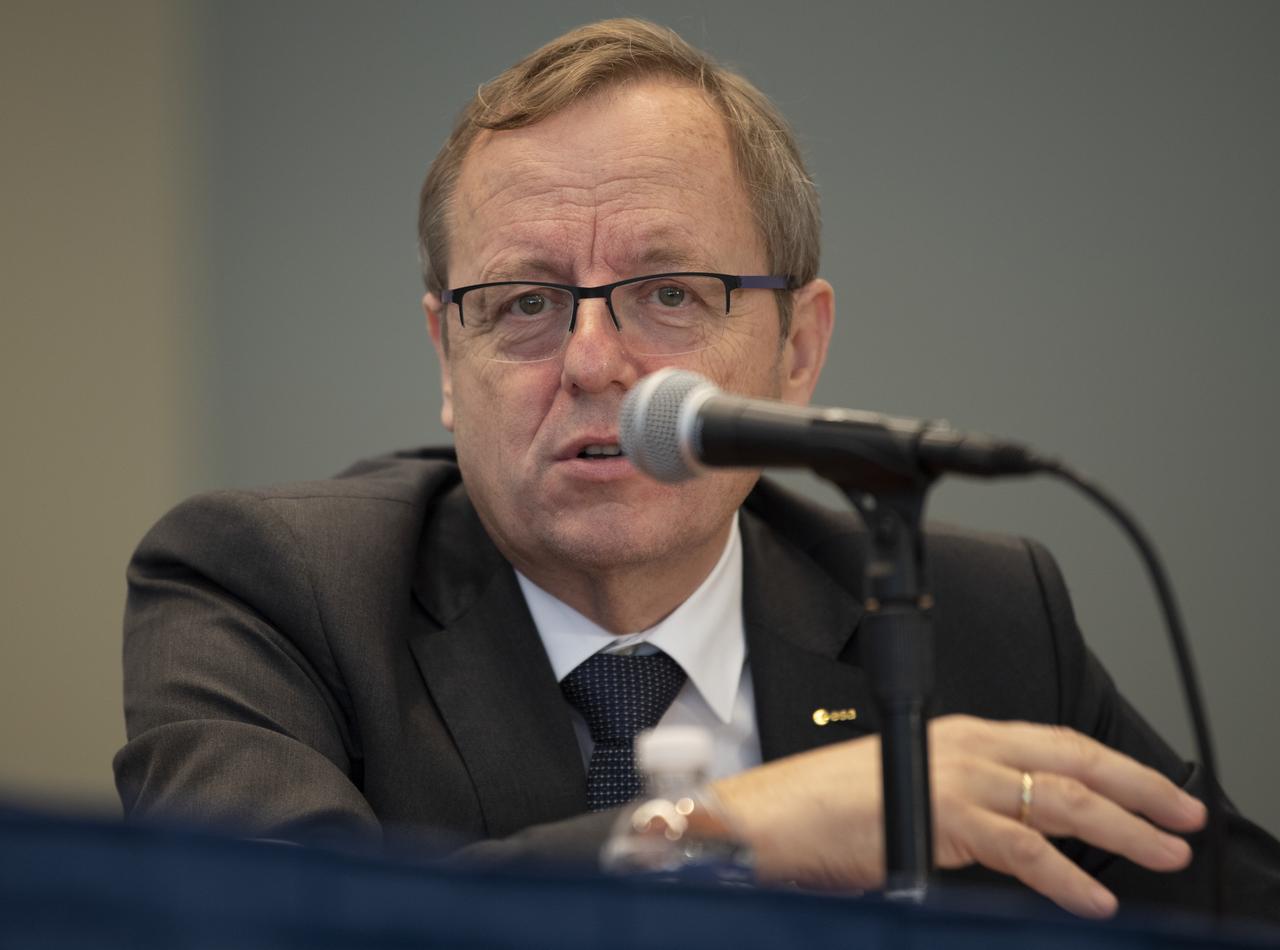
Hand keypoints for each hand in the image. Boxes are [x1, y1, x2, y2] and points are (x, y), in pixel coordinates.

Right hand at [711, 715, 1206, 917]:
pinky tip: (1091, 898)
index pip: (1053, 742)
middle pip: (1071, 761)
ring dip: (1122, 828)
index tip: (1154, 789)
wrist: (773, 816)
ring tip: (1161, 853)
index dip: (1113, 765)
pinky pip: (1022, 847)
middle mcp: (963, 744)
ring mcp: (954, 775)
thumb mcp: (914, 791)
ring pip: (1060, 798)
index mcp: (957, 733)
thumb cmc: (827, 809)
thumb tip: (1024, 829)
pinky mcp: (942, 814)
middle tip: (1182, 817)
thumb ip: (968, 800)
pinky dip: (1065, 876)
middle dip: (1137, 788)